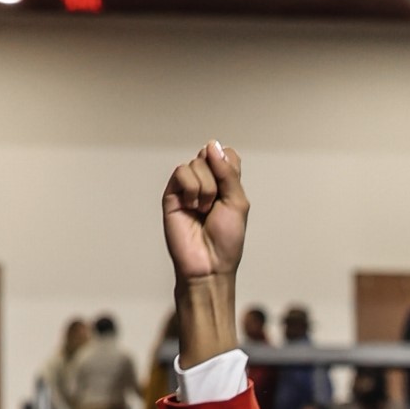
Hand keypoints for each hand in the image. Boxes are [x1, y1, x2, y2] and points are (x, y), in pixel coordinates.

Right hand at [162, 142, 246, 367]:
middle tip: (216, 205)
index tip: (229, 188)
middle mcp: (206, 182)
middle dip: (217, 180)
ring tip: (204, 210)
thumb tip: (212, 144)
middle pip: (209, 155)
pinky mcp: (172, 194)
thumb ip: (228, 173)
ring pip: (195, 164)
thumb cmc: (227, 240)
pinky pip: (181, 172)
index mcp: (225, 184)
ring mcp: (187, 188)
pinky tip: (192, 207)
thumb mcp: (237, 203)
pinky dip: (191, 189)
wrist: (208, 264)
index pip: (226, 155)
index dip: (227, 165)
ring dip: (205, 188)